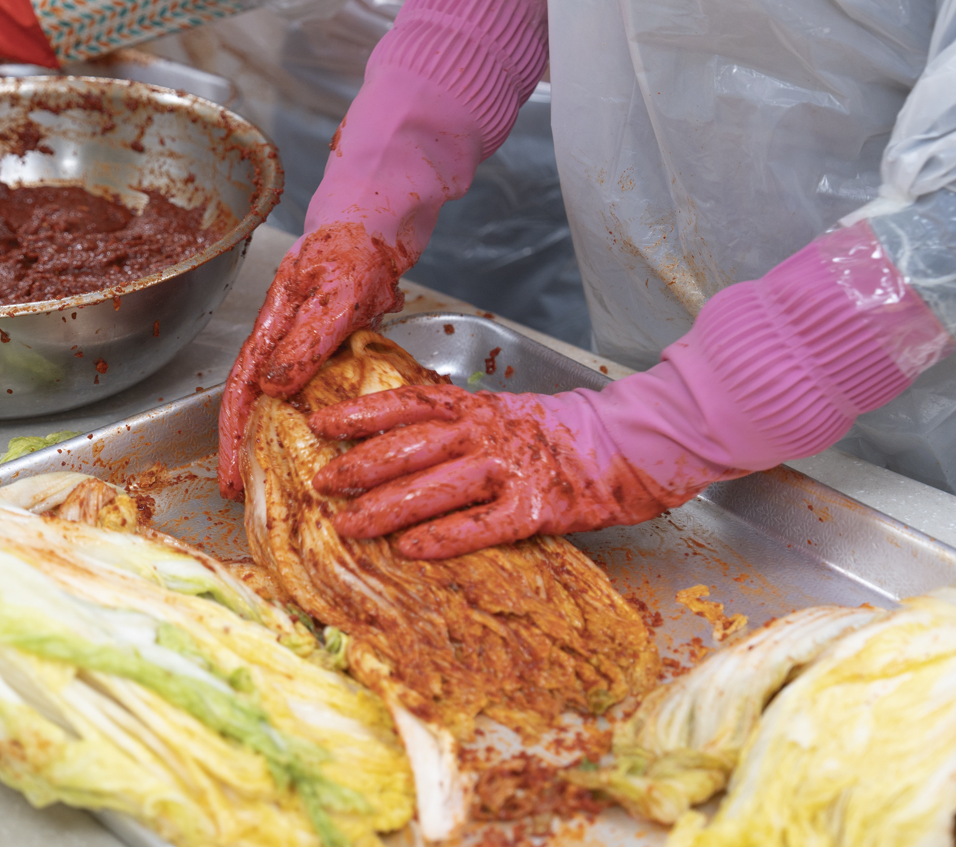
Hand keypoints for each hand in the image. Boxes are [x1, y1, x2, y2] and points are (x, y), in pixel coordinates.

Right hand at [216, 222, 404, 499]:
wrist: (379, 229)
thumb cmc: (352, 251)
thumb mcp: (333, 297)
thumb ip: (306, 341)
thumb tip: (271, 389)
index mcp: (271, 330)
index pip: (240, 392)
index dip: (230, 438)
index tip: (228, 478)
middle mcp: (283, 345)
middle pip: (255, 405)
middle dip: (246, 450)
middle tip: (245, 495)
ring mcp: (307, 350)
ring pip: (285, 404)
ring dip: (279, 441)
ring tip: (282, 481)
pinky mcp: (333, 353)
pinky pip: (318, 396)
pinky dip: (316, 424)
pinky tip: (329, 447)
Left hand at [308, 384, 699, 557]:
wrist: (634, 443)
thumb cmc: (568, 432)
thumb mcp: (507, 412)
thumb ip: (462, 422)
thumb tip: (405, 437)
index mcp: (478, 407)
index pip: (409, 403)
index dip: (362, 414)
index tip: (322, 423)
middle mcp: (488, 434)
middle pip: (411, 447)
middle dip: (361, 465)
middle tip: (321, 483)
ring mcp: (511, 470)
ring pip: (436, 486)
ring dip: (388, 506)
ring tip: (349, 524)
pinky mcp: (537, 508)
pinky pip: (482, 525)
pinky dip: (445, 538)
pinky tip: (413, 550)